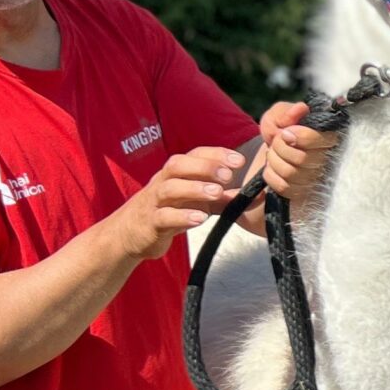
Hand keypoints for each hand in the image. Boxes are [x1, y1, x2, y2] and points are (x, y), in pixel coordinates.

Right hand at [116, 146, 245, 261]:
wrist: (130, 235)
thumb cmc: (170, 212)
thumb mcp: (198, 203)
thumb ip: (225, 199)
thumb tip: (258, 195)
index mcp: (176, 173)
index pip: (194, 155)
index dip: (215, 154)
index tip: (239, 160)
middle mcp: (163, 182)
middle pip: (179, 165)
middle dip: (204, 166)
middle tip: (228, 175)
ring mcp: (154, 202)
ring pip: (170, 188)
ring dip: (194, 188)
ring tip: (216, 192)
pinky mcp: (150, 224)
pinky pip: (164, 217)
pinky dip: (182, 216)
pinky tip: (200, 219)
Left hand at [258, 100, 340, 203]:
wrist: (270, 152)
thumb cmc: (279, 132)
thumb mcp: (278, 116)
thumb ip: (286, 111)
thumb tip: (300, 109)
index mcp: (327, 137)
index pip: (316, 139)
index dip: (297, 136)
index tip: (285, 132)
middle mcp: (326, 160)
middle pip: (301, 159)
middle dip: (279, 148)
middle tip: (275, 143)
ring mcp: (315, 180)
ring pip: (290, 173)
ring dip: (273, 161)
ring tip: (272, 155)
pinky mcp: (302, 193)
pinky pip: (283, 187)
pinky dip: (271, 175)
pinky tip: (272, 168)